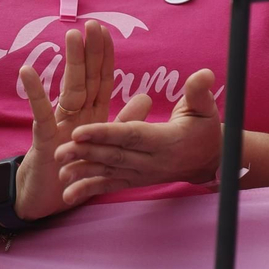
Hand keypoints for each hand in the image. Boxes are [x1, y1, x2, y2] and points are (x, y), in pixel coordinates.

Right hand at [15, 20, 114, 220]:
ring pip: (68, 88)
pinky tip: (27, 70)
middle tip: (92, 23)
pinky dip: (35, 91)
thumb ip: (124, 122)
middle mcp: (75, 113)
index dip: (105, 56)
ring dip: (71, 62)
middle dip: (90, 50)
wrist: (45, 196)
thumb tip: (147, 97)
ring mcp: (59, 122)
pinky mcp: (44, 137)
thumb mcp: (105, 144)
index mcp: (91, 113)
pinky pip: (40, 112)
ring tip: (71, 36)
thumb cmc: (73, 167)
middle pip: (85, 77)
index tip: (106, 31)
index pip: (101, 79)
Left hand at [54, 68, 222, 204]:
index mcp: (165, 140)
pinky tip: (68, 194)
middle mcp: (152, 161)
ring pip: (109, 172)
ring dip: (83, 172)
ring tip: (60, 171)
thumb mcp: (206, 109)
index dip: (104, 134)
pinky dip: (90, 190)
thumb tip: (204, 74)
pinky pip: (112, 186)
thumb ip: (200, 92)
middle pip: (114, 156)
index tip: (79, 132)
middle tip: (58, 150)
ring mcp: (143, 174)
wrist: (210, 162)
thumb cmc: (206, 130)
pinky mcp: (136, 181)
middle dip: (85, 153)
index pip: (131, 136)